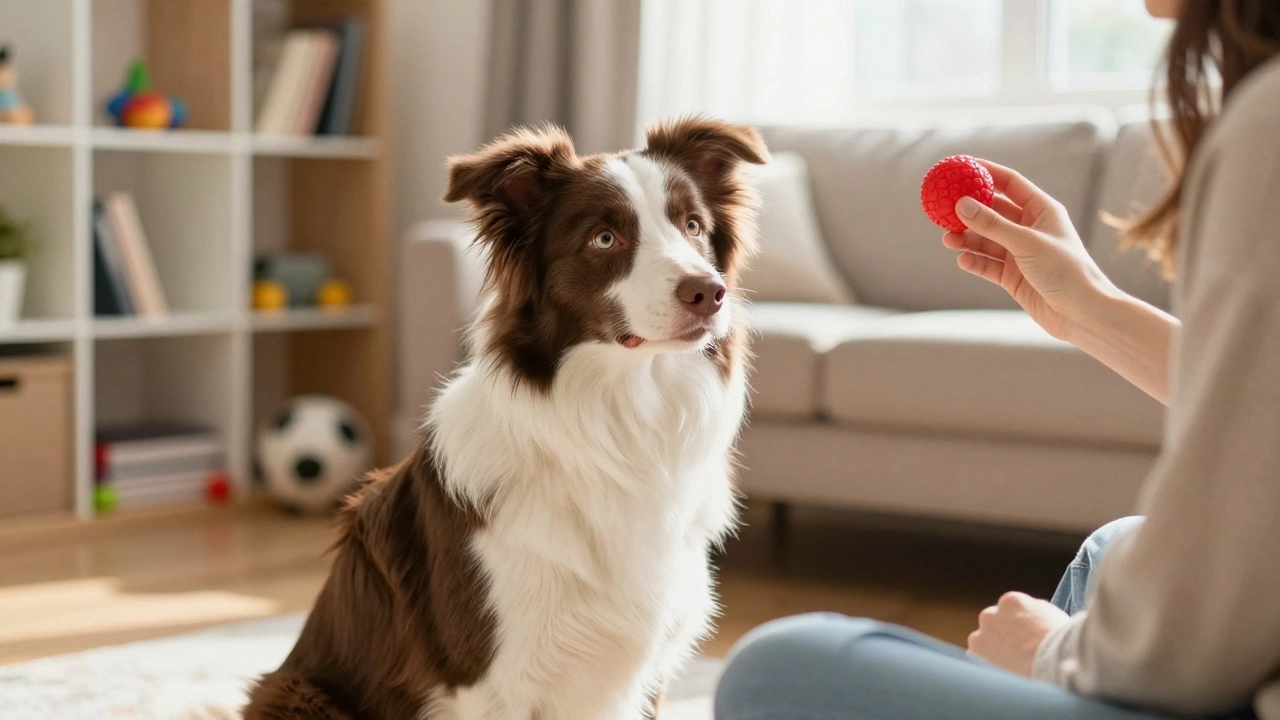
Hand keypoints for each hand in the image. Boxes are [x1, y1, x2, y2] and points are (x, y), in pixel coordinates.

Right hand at [942, 160, 1117, 341]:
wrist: (1081, 313)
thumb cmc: (1065, 270)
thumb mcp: (1026, 243)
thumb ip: (992, 224)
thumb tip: (961, 204)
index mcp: (1042, 211)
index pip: (1010, 183)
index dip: (987, 173)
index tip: (962, 167)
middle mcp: (1030, 229)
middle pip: (993, 212)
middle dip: (969, 211)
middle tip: (945, 209)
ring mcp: (1020, 253)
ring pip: (986, 240)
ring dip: (967, 239)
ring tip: (948, 240)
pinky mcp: (1013, 277)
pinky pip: (987, 264)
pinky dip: (974, 262)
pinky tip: (963, 261)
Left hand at [967, 591, 1069, 675]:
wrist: (1051, 666)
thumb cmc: (1059, 643)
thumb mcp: (1053, 616)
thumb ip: (1037, 609)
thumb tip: (1034, 608)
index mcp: (1011, 601)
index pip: (1009, 609)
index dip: (1018, 624)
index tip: (1025, 636)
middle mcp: (990, 615)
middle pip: (993, 623)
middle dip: (1002, 635)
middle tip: (1017, 652)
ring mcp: (980, 636)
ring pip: (983, 641)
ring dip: (992, 650)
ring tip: (1012, 665)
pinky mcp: (974, 655)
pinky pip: (978, 659)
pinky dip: (987, 665)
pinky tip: (1004, 672)